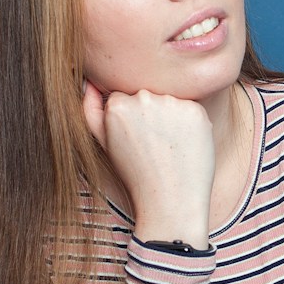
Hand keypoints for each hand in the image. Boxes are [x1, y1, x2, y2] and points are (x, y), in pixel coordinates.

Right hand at [83, 81, 213, 245]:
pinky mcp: (195, 110)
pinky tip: (185, 146)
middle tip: (155, 147)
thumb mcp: (104, 144)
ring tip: (169, 148)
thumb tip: (88, 83)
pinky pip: (191, 109)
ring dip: (172, 118)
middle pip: (148, 96)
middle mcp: (143, 98)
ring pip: (171, 101)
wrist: (170, 200)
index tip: (138, 141)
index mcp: (117, 105)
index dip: (133, 121)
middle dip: (152, 116)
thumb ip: (91, 111)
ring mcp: (171, 103)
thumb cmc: (136, 175)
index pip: (126, 98)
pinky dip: (191, 125)